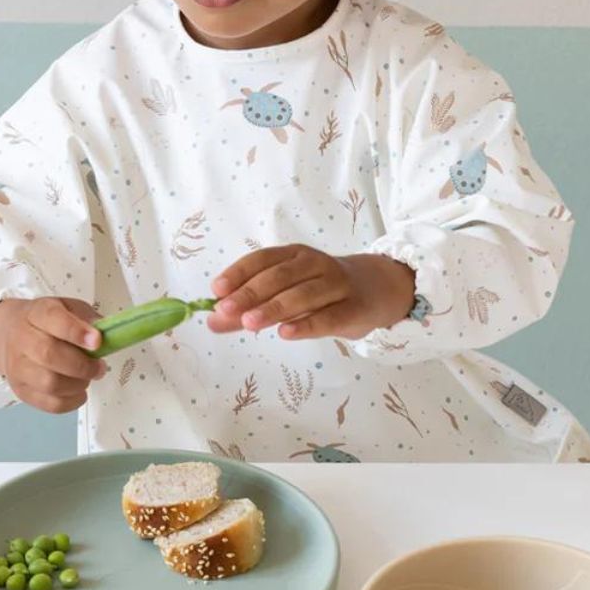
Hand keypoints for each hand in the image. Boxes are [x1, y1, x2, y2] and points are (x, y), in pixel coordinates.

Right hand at [0, 297, 106, 413]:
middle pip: (49, 355)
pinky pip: (50, 404)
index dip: (76, 332)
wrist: (10, 334)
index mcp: (37, 313)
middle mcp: (21, 339)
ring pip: (50, 383)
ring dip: (78, 384)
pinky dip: (72, 401)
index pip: (53, 319)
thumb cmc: (47, 322)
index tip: (97, 341)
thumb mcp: (68, 308)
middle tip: (99, 367)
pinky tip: (78, 391)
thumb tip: (107, 335)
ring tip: (87, 377)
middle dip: (82, 365)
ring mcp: (18, 367)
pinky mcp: (21, 390)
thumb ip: (88, 318)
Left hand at [207, 245, 415, 340]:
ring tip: (248, 323)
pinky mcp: (354, 309)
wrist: (377, 290)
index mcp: (295, 255)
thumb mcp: (286, 294)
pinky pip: (328, 317)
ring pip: (302, 295)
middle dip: (250, 293)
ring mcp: (337, 285)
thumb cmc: (322, 292)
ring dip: (273, 308)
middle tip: (226, 310)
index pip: (263, 259)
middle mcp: (316, 265)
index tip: (216, 290)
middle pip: (280, 277)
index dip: (239, 273)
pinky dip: (306, 325)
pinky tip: (286, 334)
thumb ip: (249, 308)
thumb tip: (212, 321)